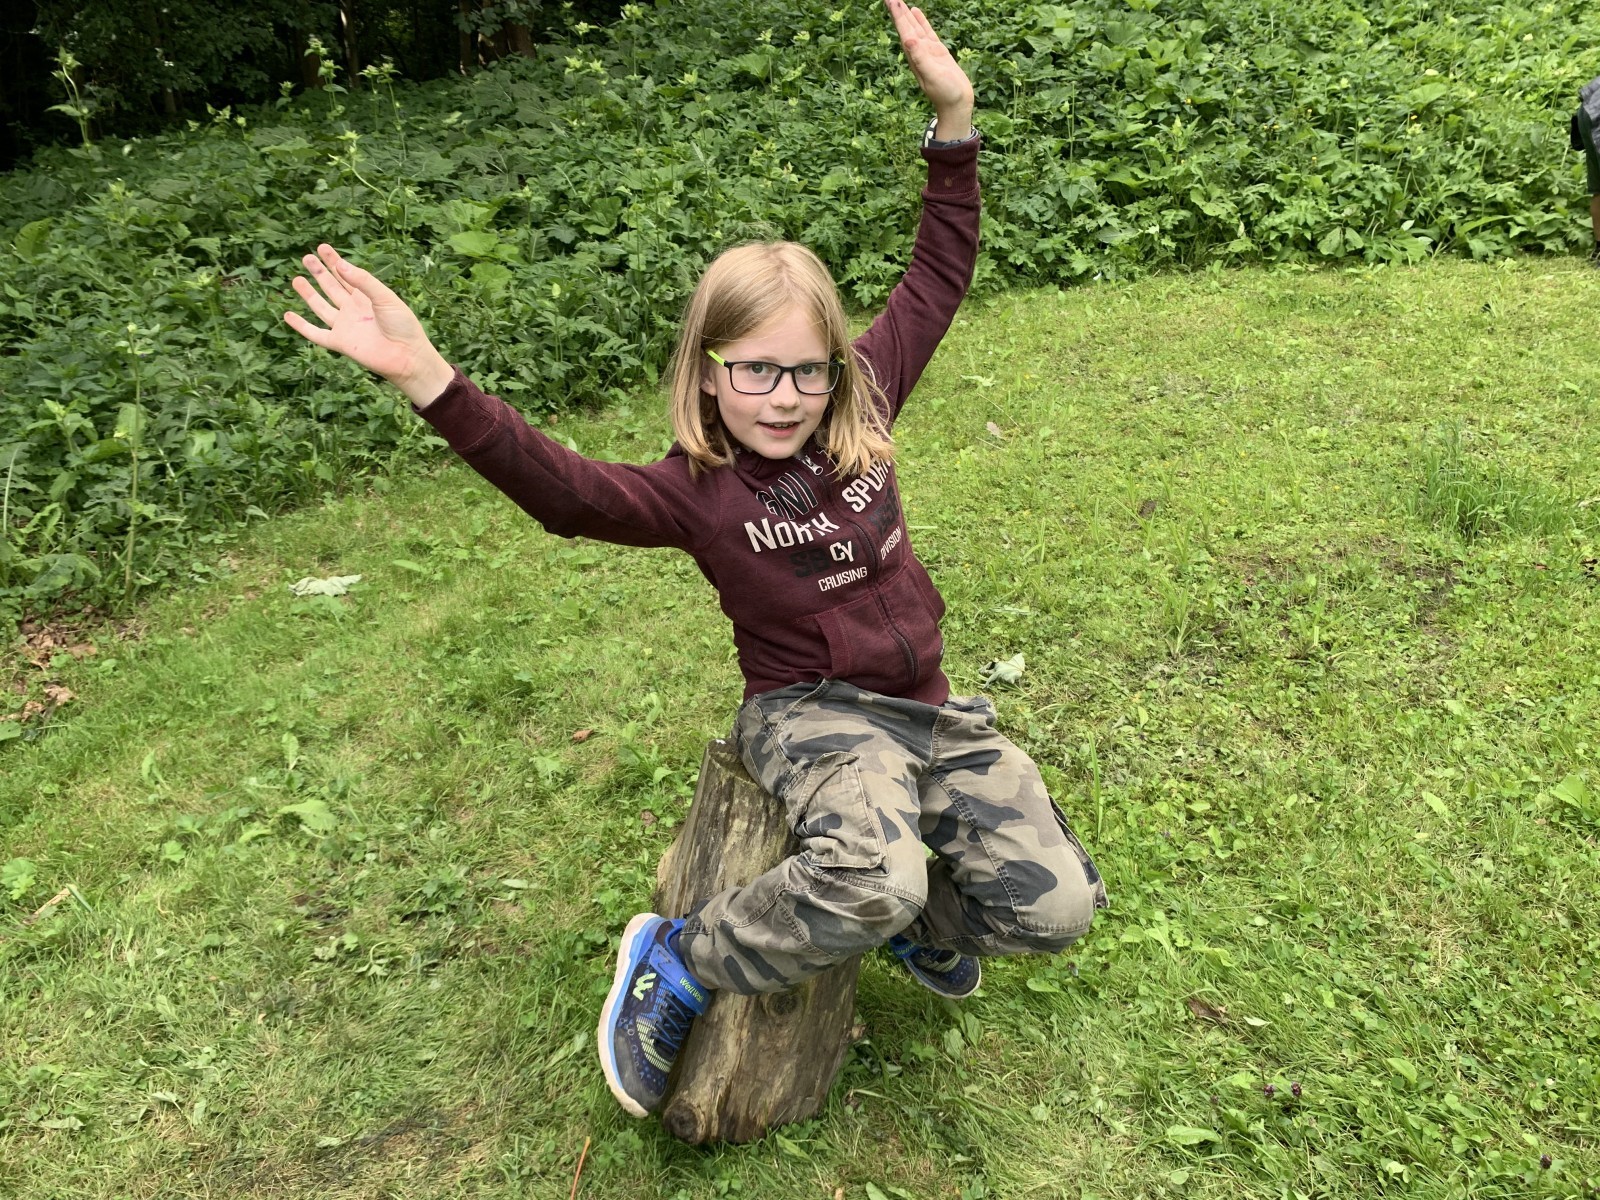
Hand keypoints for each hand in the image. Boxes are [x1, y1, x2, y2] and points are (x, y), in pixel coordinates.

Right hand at [284, 244, 454, 406]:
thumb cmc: (403, 326)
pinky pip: (316, 334)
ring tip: (297, 279)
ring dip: (309, 294)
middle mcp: (354, 310)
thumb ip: (363, 281)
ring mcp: (345, 326)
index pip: (347, 275)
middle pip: (332, 287)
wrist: (407, 356)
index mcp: (367, 297)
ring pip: (321, 307)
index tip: (322, 247)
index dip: (334, 261)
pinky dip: (301, 326)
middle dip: (320, 272)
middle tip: (306, 257)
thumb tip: (340, 263)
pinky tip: (288, 316)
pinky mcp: (340, 343)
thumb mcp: (385, 297)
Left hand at [885, 0, 973, 140]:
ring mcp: (927, 51)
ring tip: (897, 0)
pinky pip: (926, 31)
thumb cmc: (946, 93)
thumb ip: (921, 58)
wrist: (957, 104)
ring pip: (914, 27)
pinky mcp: (937, 52)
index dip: (897, 15)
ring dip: (905, 14)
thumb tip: (908, 40)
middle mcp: (918, 52)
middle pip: (905, 26)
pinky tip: (915, 12)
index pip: (903, 31)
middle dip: (897, 11)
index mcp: (914, 56)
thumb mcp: (933, 75)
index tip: (890, 0)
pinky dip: (920, 21)